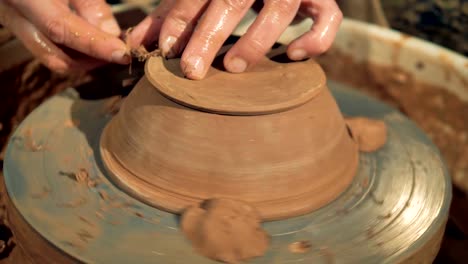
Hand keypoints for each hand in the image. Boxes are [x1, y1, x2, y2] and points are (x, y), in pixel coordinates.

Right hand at [0, 0, 129, 73]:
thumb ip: (88, 1)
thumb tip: (111, 33)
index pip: (60, 28)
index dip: (95, 45)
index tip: (122, 54)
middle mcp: (12, 14)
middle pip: (54, 56)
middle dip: (91, 61)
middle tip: (120, 53)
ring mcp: (12, 23)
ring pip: (51, 56)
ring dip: (84, 59)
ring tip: (110, 48)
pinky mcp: (19, 26)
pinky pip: (48, 47)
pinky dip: (74, 51)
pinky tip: (94, 41)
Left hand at [129, 0, 341, 79]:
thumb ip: (171, 15)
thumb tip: (135, 43)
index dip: (181, 18)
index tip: (167, 49)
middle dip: (210, 35)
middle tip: (192, 70)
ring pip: (281, 9)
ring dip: (256, 40)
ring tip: (233, 68)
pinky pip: (329, 19)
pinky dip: (315, 39)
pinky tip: (292, 56)